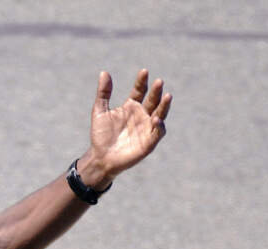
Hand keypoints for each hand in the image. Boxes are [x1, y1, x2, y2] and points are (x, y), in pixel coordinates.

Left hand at [81, 69, 171, 186]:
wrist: (100, 157)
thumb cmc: (100, 136)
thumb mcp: (99, 111)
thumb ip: (103, 93)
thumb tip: (104, 72)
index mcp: (131, 106)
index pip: (140, 90)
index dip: (142, 81)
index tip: (144, 72)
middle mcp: (142, 115)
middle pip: (152, 100)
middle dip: (156, 91)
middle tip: (159, 81)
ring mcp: (146, 128)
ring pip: (159, 113)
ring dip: (164, 106)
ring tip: (167, 96)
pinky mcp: (149, 142)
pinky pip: (158, 132)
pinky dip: (159, 125)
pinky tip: (156, 118)